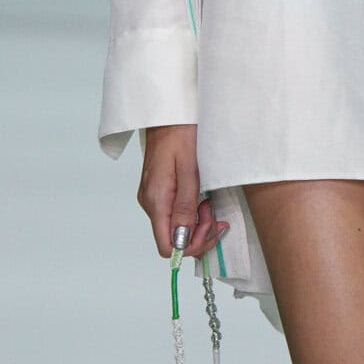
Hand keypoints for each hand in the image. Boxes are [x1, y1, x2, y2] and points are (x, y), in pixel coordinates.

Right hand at [138, 123, 228, 259]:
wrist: (169, 116)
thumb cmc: (180, 135)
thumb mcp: (189, 170)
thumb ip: (185, 207)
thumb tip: (182, 240)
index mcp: (156, 200)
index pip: (167, 246)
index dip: (191, 246)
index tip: (209, 227)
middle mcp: (150, 203)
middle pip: (173, 240)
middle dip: (199, 234)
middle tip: (214, 214)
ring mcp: (153, 199)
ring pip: (175, 229)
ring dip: (197, 223)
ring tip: (208, 204)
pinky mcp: (158, 193)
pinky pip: (174, 215)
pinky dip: (191, 214)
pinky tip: (201, 200)